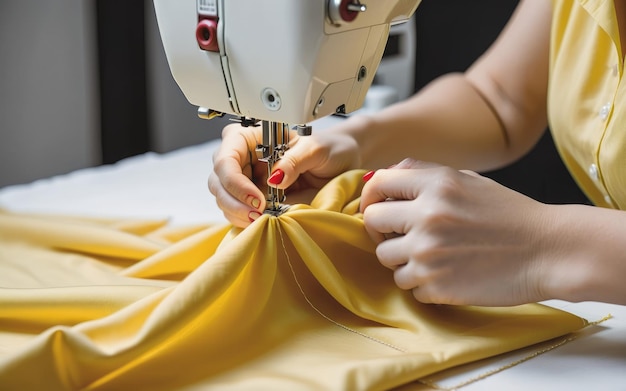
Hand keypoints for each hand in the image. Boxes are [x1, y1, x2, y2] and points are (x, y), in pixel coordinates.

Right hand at [209, 122, 360, 226]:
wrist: (341, 164)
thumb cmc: (328, 148)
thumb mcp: (315, 149)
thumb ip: (294, 160)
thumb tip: (275, 178)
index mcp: (252, 136)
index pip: (226, 156)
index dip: (234, 179)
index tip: (256, 197)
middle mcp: (243, 157)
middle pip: (218, 179)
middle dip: (232, 200)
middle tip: (257, 213)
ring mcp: (246, 179)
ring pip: (223, 198)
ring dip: (237, 213)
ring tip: (259, 219)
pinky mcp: (253, 199)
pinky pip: (237, 212)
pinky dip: (243, 220)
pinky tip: (259, 222)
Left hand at [359, 158, 552, 305]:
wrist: (549, 250)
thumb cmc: (509, 214)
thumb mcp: (467, 179)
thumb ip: (422, 175)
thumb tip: (378, 178)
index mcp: (436, 184)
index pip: (378, 183)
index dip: (371, 196)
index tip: (378, 209)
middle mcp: (427, 216)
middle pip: (371, 222)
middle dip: (382, 230)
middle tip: (402, 236)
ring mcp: (429, 253)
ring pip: (385, 258)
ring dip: (403, 260)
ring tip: (432, 257)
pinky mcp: (436, 286)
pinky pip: (408, 286)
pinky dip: (423, 284)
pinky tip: (448, 275)